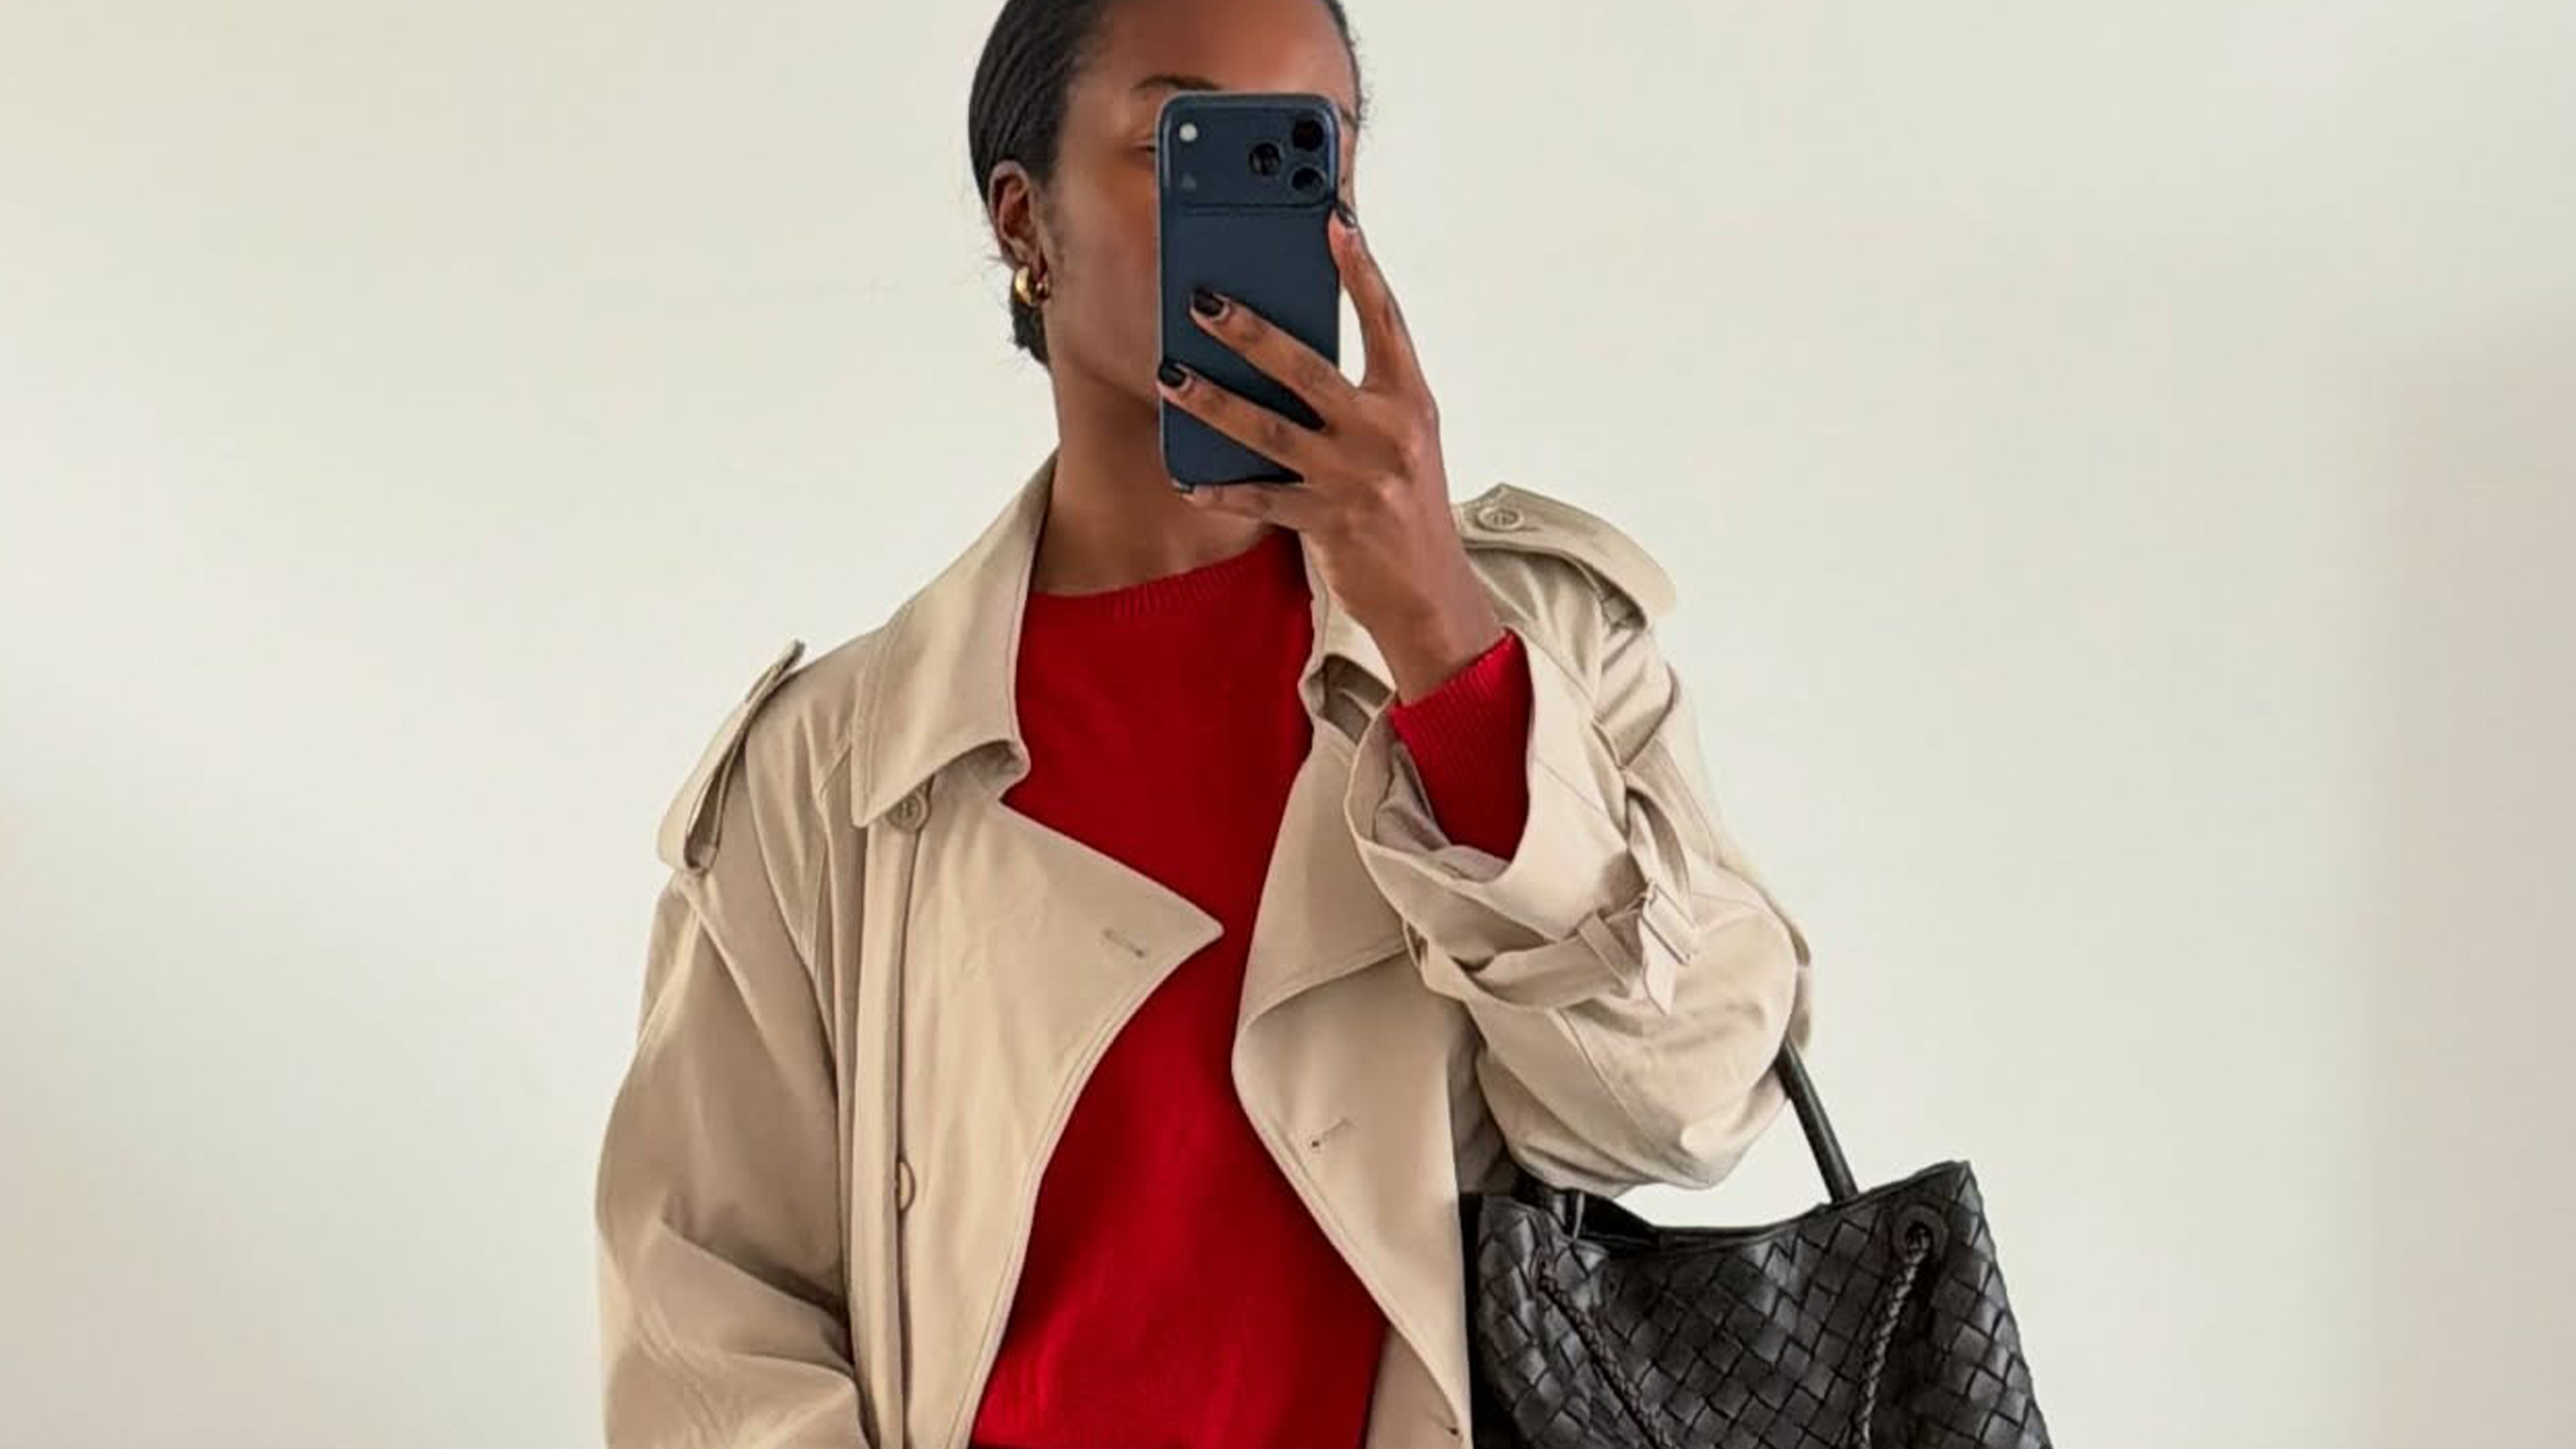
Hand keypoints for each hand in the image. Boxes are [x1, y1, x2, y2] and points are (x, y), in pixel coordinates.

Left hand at [1156, 205, 1503, 702]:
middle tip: (1203, 302)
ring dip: (1212, 402)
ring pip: (1269, 430)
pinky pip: (1261, 498)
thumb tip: (1294, 348)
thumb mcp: (1403, 441)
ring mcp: (1357, 479)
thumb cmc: (1407, 507)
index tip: (1334, 223)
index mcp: (1411, 403)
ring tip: (1169, 377)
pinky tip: (1187, 478)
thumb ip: (1364, 396)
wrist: (1431, 595)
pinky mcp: (1330, 523)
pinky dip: (1221, 488)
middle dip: (1250, 332)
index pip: (1386, 323)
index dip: (1360, 271)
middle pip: (1307, 369)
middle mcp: (1387, 434)